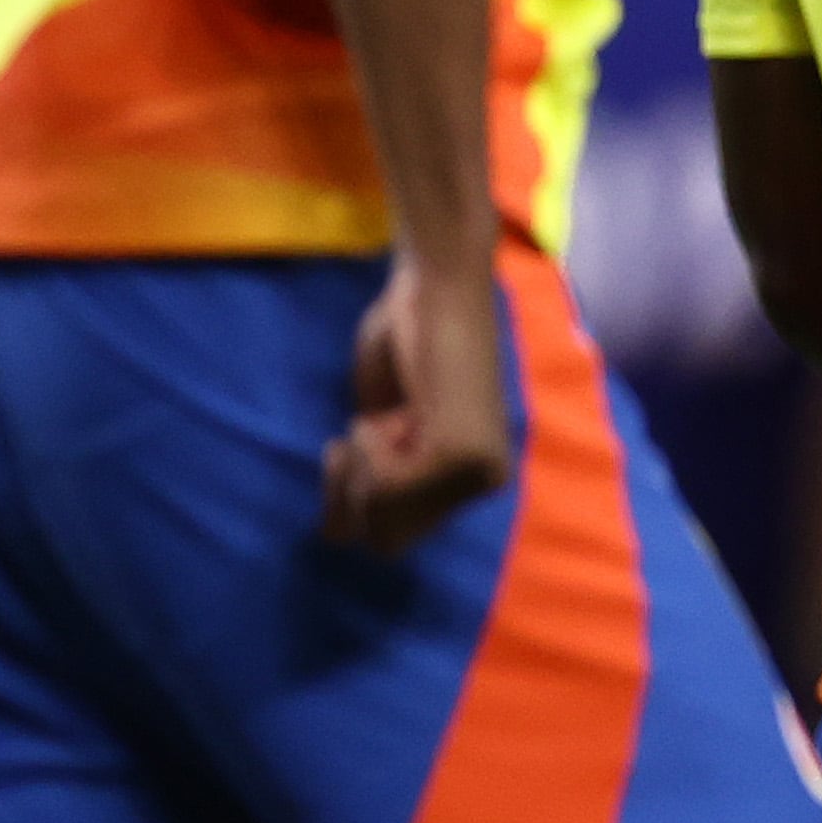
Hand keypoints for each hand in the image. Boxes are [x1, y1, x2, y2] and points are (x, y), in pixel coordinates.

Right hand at [320, 252, 513, 549]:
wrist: (436, 283)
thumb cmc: (407, 332)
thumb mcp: (385, 416)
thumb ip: (376, 471)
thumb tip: (337, 537)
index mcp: (471, 474)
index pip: (396, 535)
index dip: (353, 502)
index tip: (344, 447)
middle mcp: (484, 481)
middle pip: (388, 540)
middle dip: (349, 497)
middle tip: (344, 443)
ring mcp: (476, 471)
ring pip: (385, 520)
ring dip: (356, 475)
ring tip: (363, 426)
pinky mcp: (459, 452)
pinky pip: (386, 487)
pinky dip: (365, 455)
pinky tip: (376, 419)